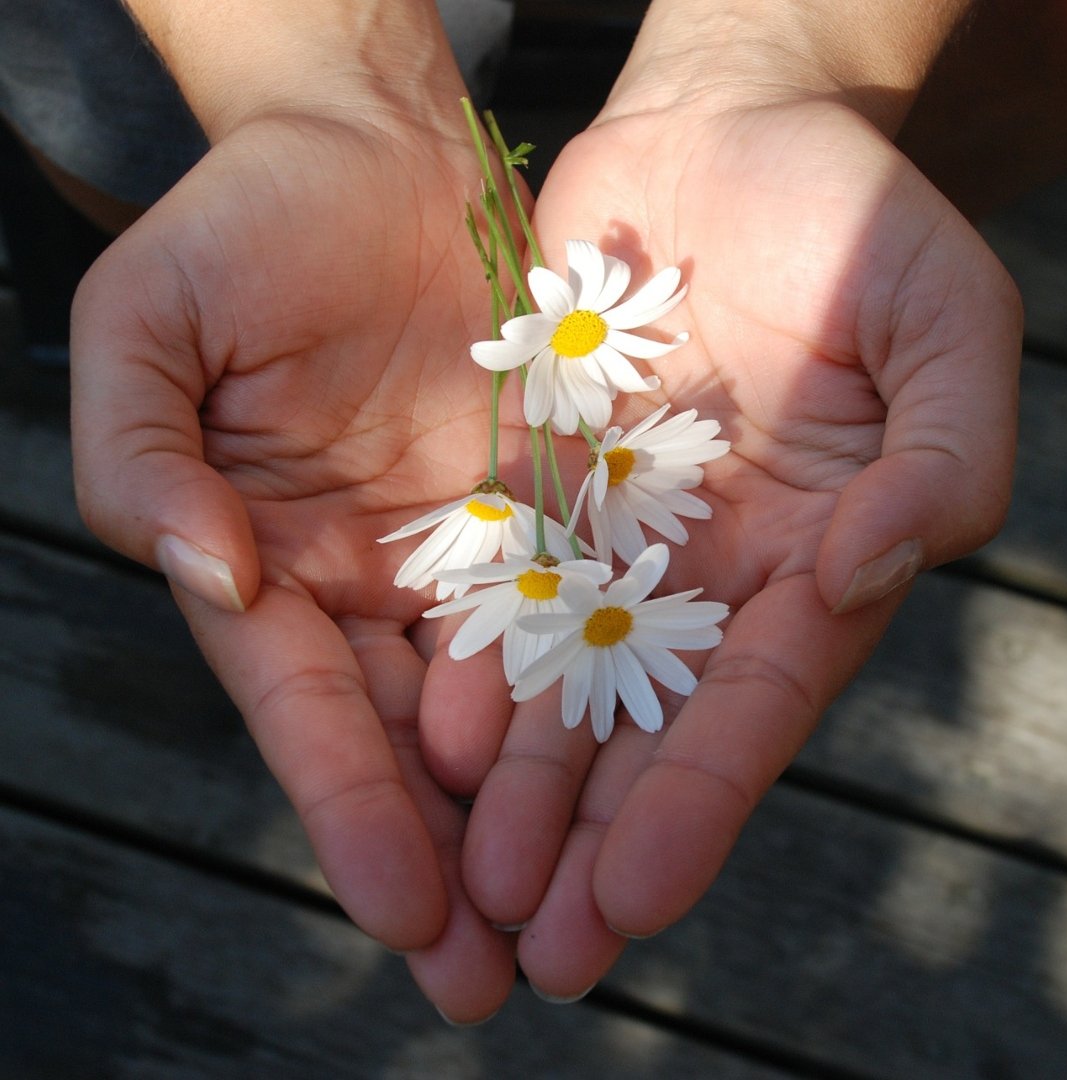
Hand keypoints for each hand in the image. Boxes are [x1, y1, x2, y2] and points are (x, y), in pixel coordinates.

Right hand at [70, 110, 529, 1021]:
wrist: (373, 149)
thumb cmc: (246, 225)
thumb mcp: (150, 326)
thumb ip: (142, 455)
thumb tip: (206, 575)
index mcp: (269, 560)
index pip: (309, 713)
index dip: (351, 813)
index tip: (402, 914)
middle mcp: (371, 577)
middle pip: (408, 742)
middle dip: (448, 862)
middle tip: (493, 984)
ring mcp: (466, 547)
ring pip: (504, 702)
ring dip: (535, 811)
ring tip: (576, 923)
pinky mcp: (546, 502)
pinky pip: (581, 605)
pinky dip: (600, 693)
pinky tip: (637, 779)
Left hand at [449, 97, 1020, 998]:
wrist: (731, 136)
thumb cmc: (860, 221)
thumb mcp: (947, 326)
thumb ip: (943, 458)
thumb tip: (868, 568)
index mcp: (810, 558)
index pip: (752, 705)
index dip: (699, 803)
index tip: (635, 902)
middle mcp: (705, 569)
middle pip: (644, 726)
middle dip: (594, 839)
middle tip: (535, 953)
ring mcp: (615, 531)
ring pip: (558, 678)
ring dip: (518, 786)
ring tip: (469, 889)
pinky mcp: (538, 481)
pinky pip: (494, 579)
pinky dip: (465, 657)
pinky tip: (426, 740)